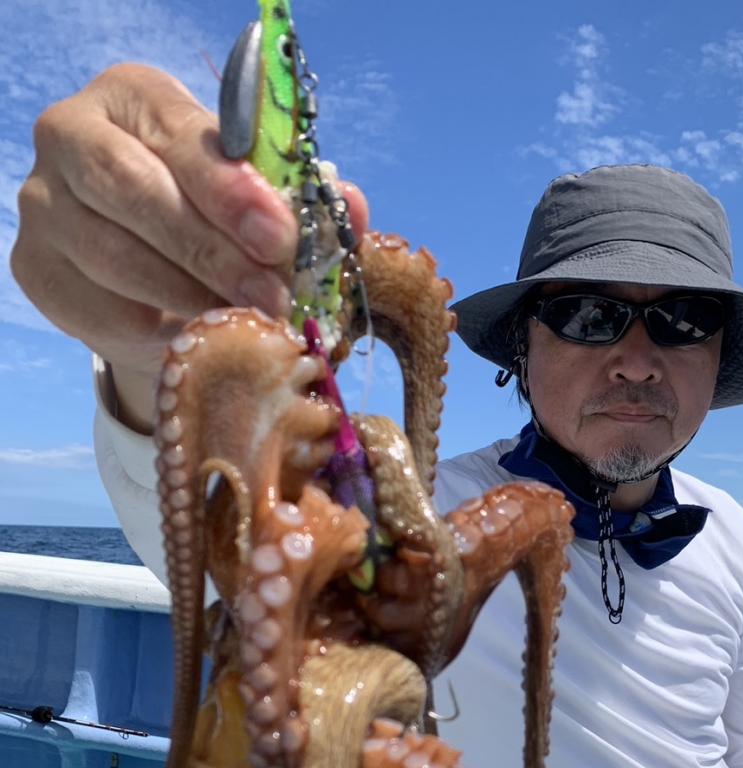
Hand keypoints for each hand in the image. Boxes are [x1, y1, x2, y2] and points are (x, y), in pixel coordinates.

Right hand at [11, 63, 368, 428]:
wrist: (153, 282)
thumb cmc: (213, 224)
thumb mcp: (260, 205)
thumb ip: (303, 203)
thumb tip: (349, 208)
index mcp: (136, 98)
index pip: (178, 133)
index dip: (230, 187)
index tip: (279, 237)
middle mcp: (74, 136)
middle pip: (133, 189)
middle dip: (211, 249)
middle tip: (271, 296)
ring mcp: (45, 204)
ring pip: (113, 253)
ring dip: (188, 296)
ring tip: (244, 323)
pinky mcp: (36, 269)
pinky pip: (96, 305)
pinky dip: (153, 328)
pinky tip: (196, 338)